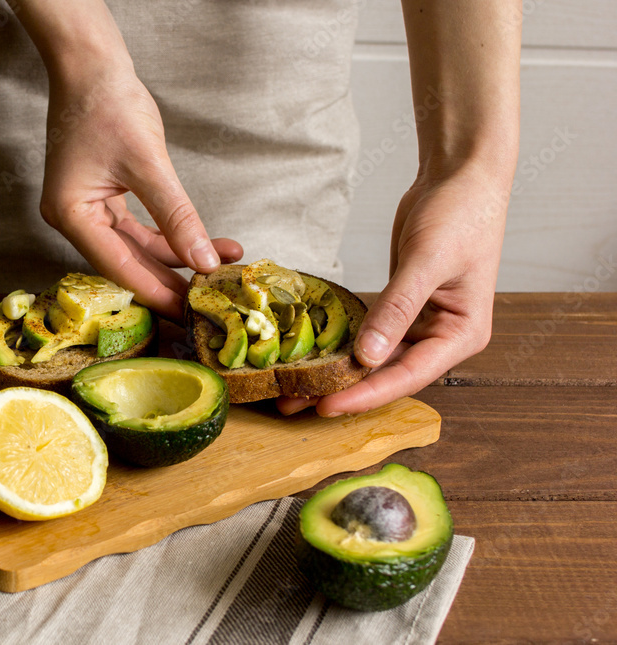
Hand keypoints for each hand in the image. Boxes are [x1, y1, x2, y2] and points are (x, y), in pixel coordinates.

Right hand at [37, 61, 241, 321]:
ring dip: (175, 257)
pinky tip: (198, 244)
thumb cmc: (108, 103)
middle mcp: (73, 219)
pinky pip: (136, 230)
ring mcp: (85, 210)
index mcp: (70, 215)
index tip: (189, 312)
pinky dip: (167, 237)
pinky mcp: (100, 199)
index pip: (119, 267)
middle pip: (126, 264)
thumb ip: (176, 215)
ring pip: (135, 249)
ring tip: (217, 266)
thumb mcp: (148, 163)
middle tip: (208, 300)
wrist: (91, 66)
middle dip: (171, 279)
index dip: (157, 292)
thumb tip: (203, 260)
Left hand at [278, 164, 509, 416]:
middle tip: (295, 403)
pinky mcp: (400, 308)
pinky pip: (368, 334)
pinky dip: (341, 344)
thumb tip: (367, 357)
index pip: (409, 376)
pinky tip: (310, 354)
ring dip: (337, 371)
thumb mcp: (427, 261)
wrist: (461, 177)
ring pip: (374, 358)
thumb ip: (397, 308)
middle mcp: (442, 337)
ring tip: (292, 387)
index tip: (327, 405)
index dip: (366, 394)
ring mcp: (420, 324)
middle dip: (343, 389)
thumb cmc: (460, 214)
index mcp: (462, 335)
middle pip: (388, 375)